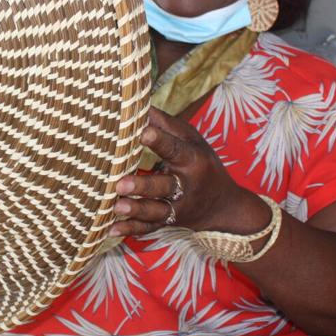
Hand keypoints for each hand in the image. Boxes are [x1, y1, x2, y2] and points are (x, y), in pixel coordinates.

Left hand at [109, 107, 248, 236]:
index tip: (141, 132)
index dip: (159, 140)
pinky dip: (131, 231)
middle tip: (120, 183)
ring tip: (116, 207)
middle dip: (143, 186)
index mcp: (193, 161)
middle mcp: (186, 186)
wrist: (224, 206)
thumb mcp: (192, 140)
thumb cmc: (203, 164)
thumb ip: (166, 125)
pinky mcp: (169, 223)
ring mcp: (178, 208)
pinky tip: (112, 230)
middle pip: (164, 186)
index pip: (175, 149)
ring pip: (156, 211)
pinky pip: (150, 228)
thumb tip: (140, 104)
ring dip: (136, 210)